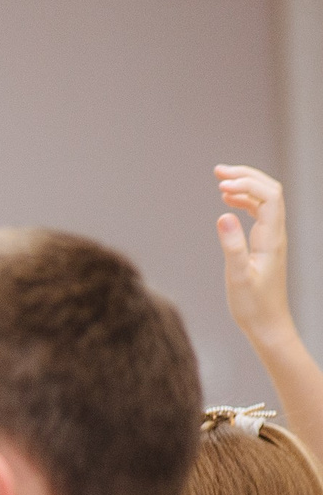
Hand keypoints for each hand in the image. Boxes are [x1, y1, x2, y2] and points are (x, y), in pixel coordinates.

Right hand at [217, 164, 297, 347]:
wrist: (268, 324)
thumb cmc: (252, 305)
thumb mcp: (238, 277)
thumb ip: (232, 245)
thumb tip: (223, 214)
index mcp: (272, 238)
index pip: (269, 196)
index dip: (247, 183)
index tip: (220, 185)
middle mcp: (276, 234)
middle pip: (270, 191)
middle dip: (246, 175)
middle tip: (218, 171)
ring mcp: (272, 238)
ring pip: (265, 200)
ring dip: (244, 186)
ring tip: (219, 181)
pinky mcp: (265, 244)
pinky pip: (259, 213)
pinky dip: (244, 201)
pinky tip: (228, 201)